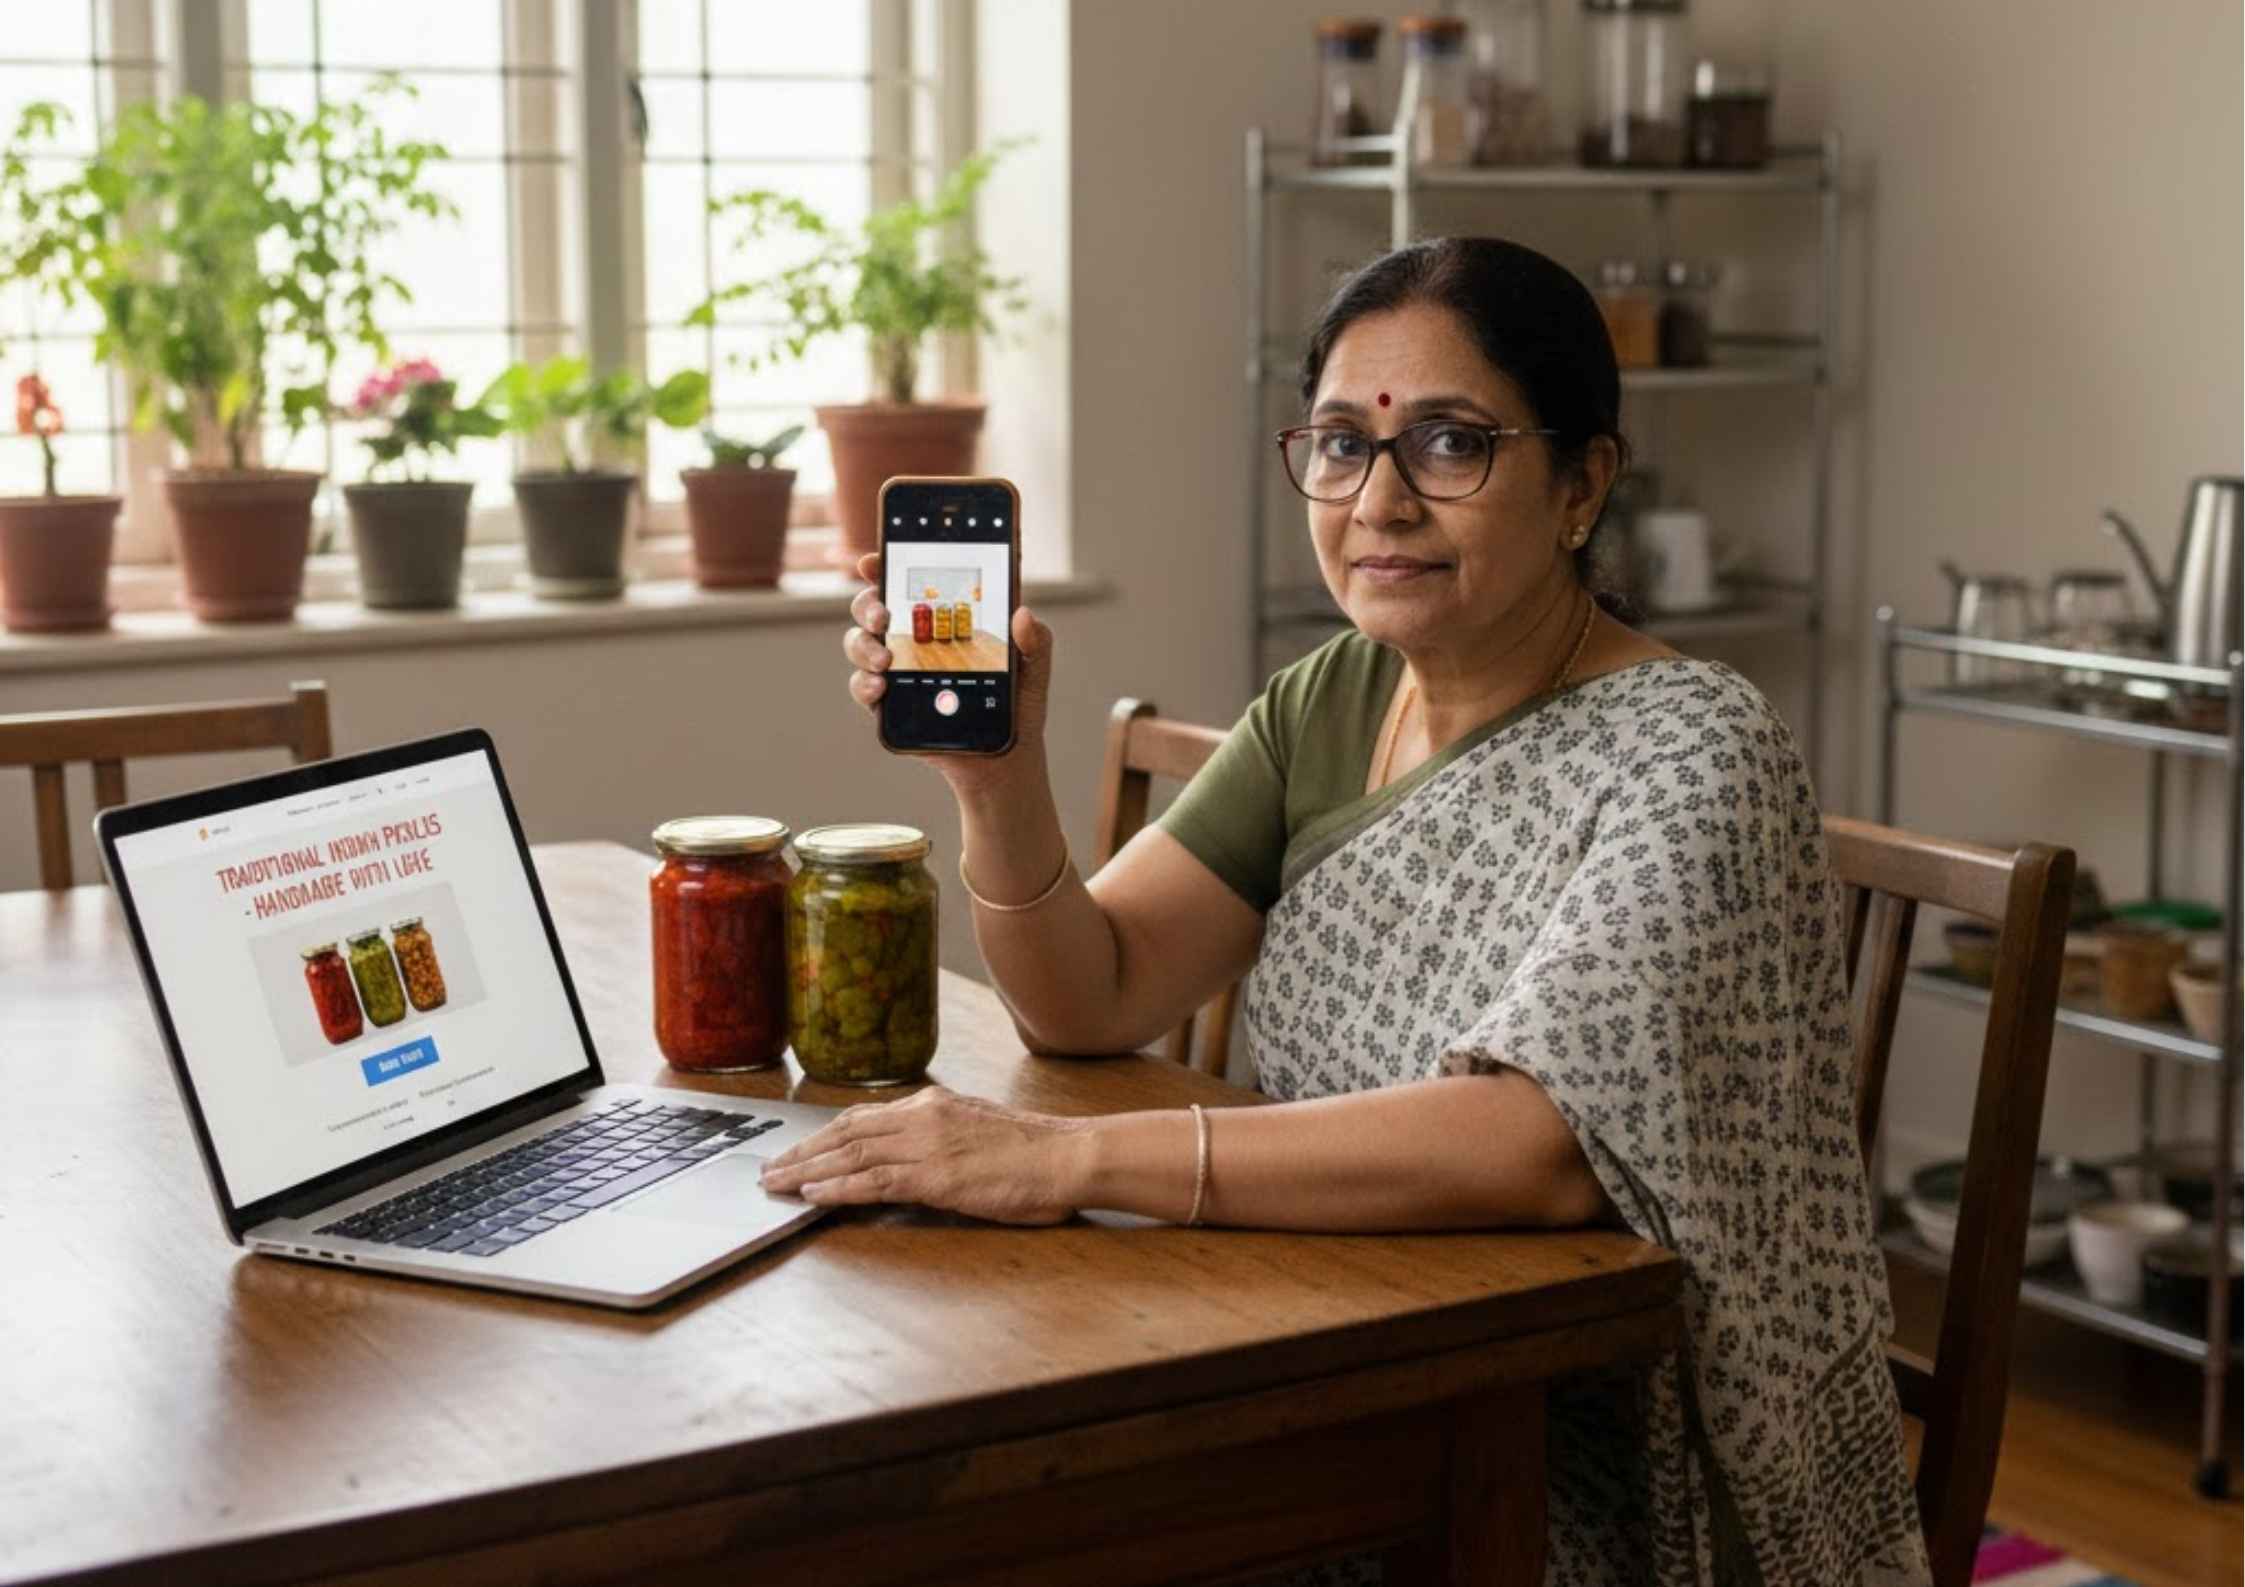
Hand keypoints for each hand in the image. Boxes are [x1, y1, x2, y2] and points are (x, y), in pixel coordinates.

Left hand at [758, 1085, 1088, 1225]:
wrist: (1068, 1156)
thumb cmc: (1034, 1152)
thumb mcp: (979, 1132)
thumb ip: (943, 1139)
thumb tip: (915, 1158)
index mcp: (933, 1105)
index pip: (864, 1117)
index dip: (825, 1134)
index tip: (799, 1149)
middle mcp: (923, 1118)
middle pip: (846, 1132)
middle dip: (803, 1152)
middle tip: (770, 1169)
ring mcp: (927, 1145)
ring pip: (851, 1154)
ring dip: (807, 1171)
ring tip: (776, 1184)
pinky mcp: (935, 1177)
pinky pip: (874, 1181)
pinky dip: (838, 1188)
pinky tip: (813, 1195)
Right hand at [842, 552, 1055, 795]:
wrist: (1005, 758)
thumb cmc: (1017, 705)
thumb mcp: (1033, 667)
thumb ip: (1035, 639)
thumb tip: (1023, 614)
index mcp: (944, 620)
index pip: (909, 583)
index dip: (885, 566)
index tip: (873, 560)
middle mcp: (914, 640)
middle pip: (873, 608)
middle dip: (867, 604)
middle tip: (883, 615)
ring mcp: (897, 671)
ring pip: (860, 644)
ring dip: (863, 646)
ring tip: (885, 660)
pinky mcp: (890, 705)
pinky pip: (863, 687)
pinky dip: (864, 684)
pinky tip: (880, 688)